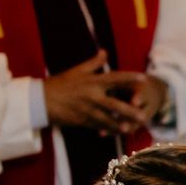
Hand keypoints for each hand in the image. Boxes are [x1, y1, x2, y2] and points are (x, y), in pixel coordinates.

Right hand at [42, 57, 163, 134]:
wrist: (41, 101)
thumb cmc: (60, 84)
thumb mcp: (76, 71)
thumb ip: (93, 63)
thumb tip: (105, 52)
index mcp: (92, 82)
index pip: (115, 79)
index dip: (130, 78)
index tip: (144, 79)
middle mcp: (92, 96)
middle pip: (115, 104)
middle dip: (129, 110)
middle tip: (143, 115)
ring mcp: (88, 110)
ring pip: (108, 119)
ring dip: (121, 124)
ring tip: (132, 129)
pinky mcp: (82, 121)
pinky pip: (98, 126)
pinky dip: (108, 130)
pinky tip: (118, 133)